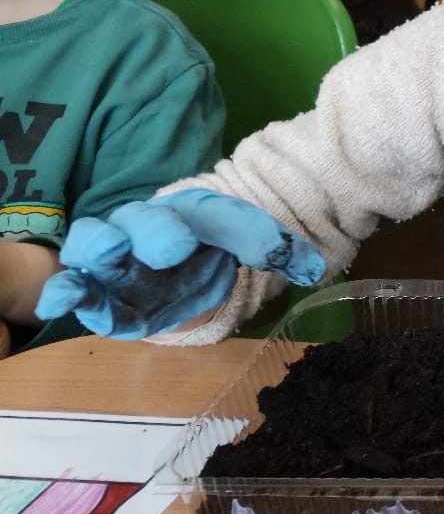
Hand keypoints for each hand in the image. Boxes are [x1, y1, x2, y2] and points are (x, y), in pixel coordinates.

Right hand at [34, 190, 324, 339]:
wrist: (168, 260)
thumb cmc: (205, 247)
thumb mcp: (244, 244)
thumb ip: (276, 251)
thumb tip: (313, 268)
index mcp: (190, 212)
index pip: (214, 214)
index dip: (234, 229)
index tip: (221, 244)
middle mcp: (146, 226)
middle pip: (147, 222)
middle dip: (156, 231)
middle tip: (171, 247)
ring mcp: (114, 256)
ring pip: (96, 244)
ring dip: (100, 250)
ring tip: (108, 256)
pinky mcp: (95, 288)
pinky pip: (74, 285)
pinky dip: (66, 291)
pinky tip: (61, 302)